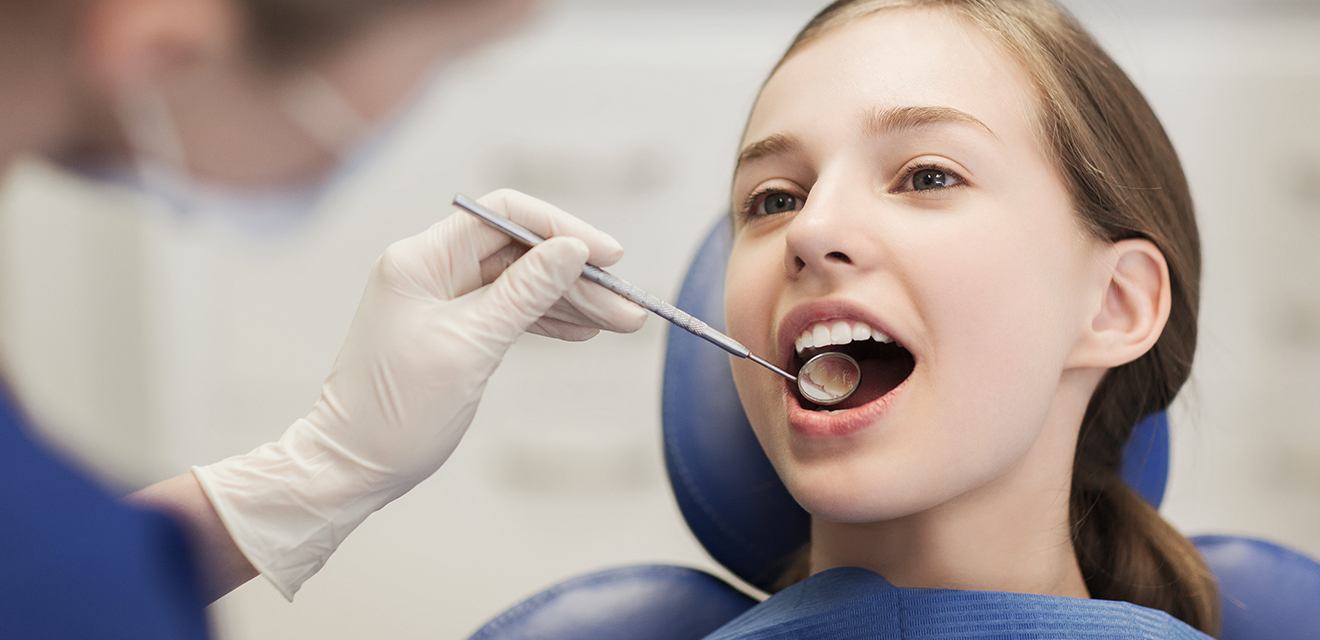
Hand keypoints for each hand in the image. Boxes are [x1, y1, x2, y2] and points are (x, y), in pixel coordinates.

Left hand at [192, 189, 645, 598]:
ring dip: (571, 302)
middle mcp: (430, 269)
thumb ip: (524, 293)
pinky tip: (585, 331)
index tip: (609, 255)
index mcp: (421, 260)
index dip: (562, 229)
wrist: (351, 468)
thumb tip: (572, 249)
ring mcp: (441, 299)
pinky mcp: (452, 329)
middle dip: (577, 277)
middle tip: (628, 307)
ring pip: (521, 284)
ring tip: (622, 323)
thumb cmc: (397, 411)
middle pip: (520, 252)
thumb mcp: (470, 348)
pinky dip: (547, 320)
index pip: (504, 216)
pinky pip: (510, 311)